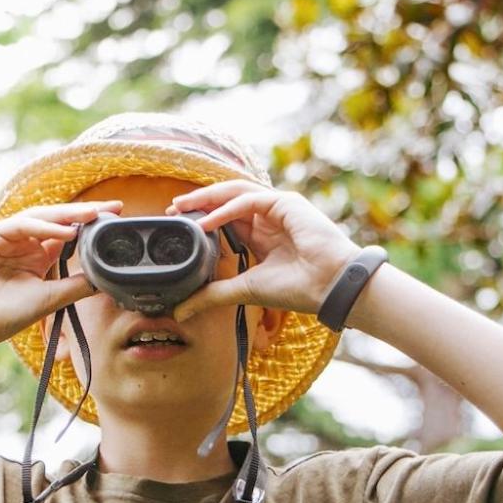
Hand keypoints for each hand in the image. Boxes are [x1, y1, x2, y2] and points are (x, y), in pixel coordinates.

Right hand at [0, 200, 123, 348]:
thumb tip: (105, 278)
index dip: (90, 227)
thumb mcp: (49, 299)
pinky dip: (45, 227)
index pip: (68, 234)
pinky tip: (67, 231)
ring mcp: (6, 236)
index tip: (116, 223)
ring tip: (95, 214)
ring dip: (69, 215)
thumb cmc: (2, 316)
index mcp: (36, 257)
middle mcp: (22, 243)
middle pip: (58, 221)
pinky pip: (23, 224)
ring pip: (42, 217)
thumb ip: (75, 286)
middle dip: (86, 214)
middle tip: (114, 208)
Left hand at [165, 181, 361, 323]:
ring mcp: (277, 206)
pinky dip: (225, 210)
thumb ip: (212, 295)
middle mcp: (268, 216)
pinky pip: (249, 200)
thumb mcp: (244, 290)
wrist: (330, 288)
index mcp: (261, 233)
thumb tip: (180, 310)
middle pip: (226, 199)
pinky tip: (206, 222)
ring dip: (207, 198)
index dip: (199, 216)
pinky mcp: (286, 203)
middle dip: (198, 202)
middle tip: (172, 210)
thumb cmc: (297, 288)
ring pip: (235, 192)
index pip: (224, 216)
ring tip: (182, 207)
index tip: (175, 223)